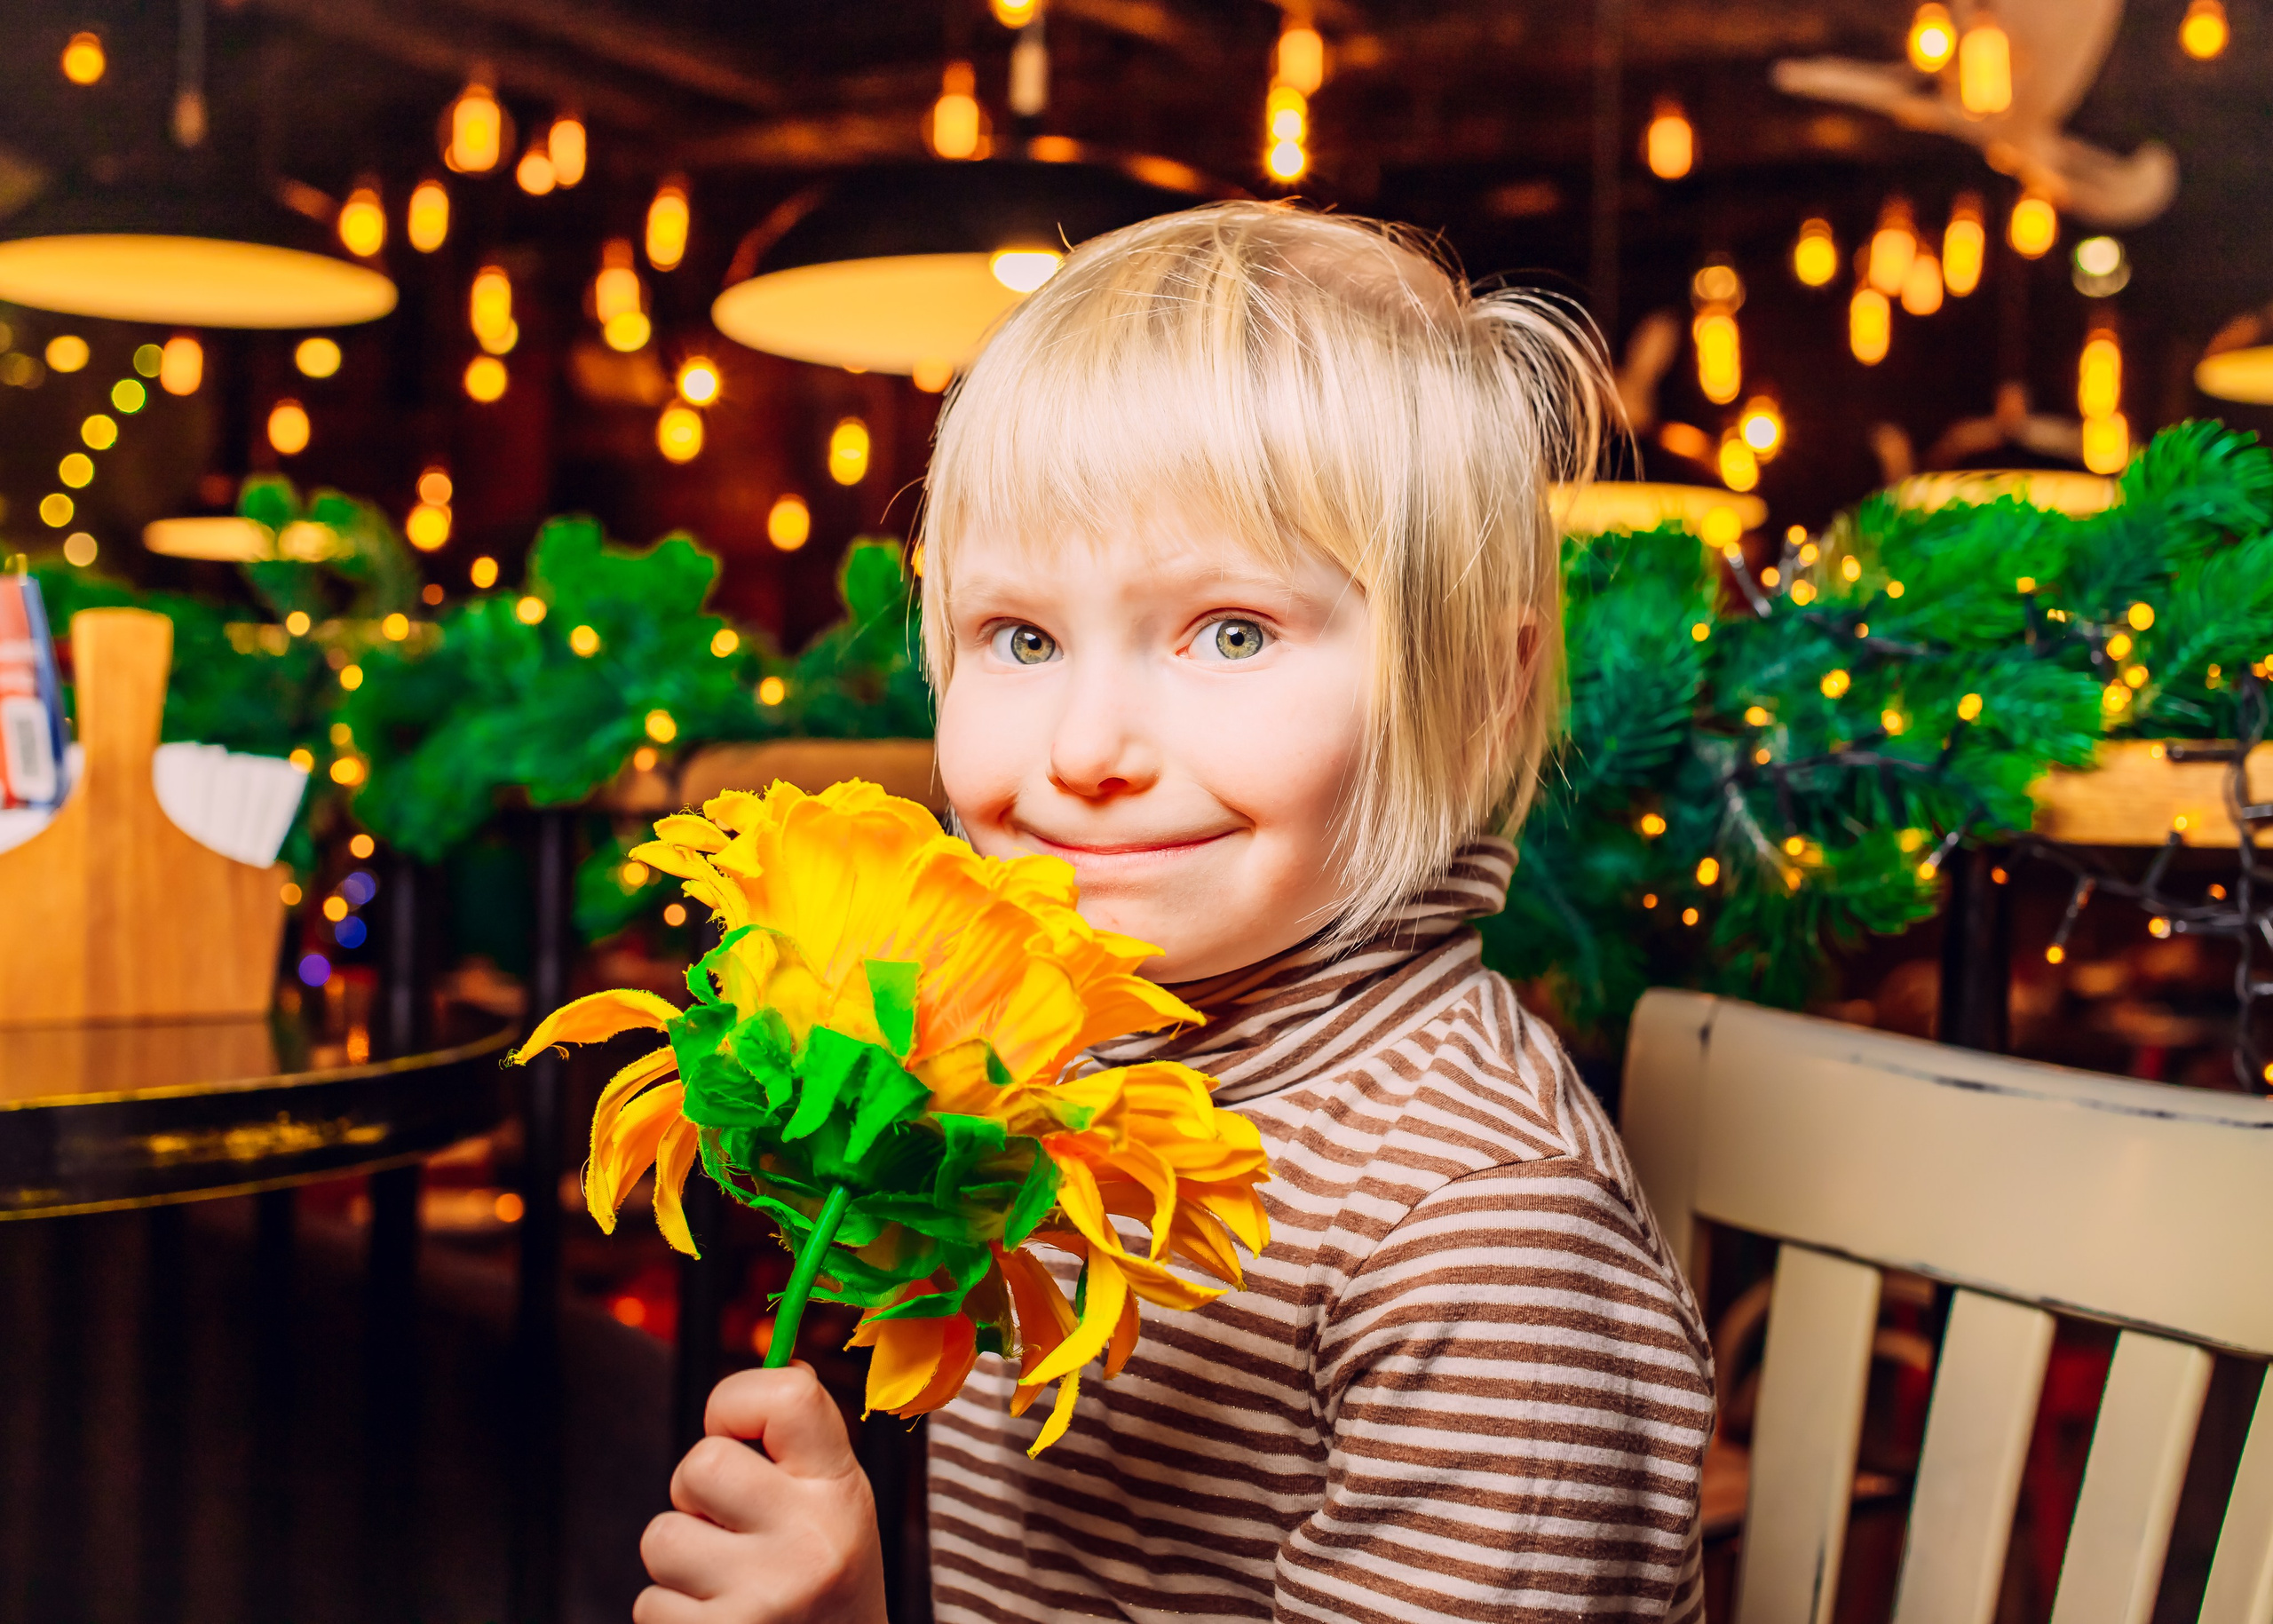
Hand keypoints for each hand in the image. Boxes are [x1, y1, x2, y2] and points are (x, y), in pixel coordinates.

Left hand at [634, 1365, 887, 1623]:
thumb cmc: (828, 1583)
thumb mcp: (840, 1506)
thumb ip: (802, 1446)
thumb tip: (769, 1367)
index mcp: (843, 1491)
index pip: (787, 1394)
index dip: (736, 1401)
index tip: (740, 1435)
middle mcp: (812, 1542)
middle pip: (699, 1465)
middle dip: (697, 1498)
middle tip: (733, 1530)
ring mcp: (766, 1599)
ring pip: (663, 1538)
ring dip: (681, 1564)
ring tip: (730, 1586)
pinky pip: (649, 1604)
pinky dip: (672, 1615)